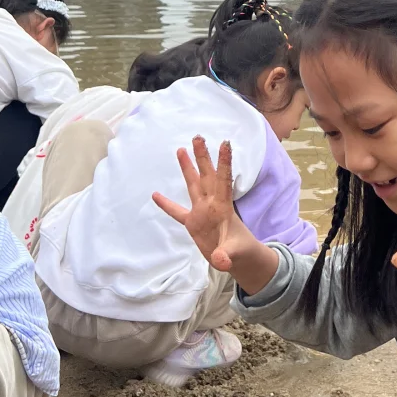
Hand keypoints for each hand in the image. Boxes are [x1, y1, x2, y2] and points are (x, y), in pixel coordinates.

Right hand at [153, 138, 250, 272]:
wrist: (237, 258)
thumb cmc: (240, 251)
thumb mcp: (234, 254)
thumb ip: (226, 255)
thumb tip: (220, 260)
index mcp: (223, 207)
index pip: (224, 181)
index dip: (224, 163)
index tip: (225, 143)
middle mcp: (211, 204)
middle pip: (206, 176)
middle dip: (203, 157)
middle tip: (198, 136)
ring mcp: (201, 212)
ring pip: (193, 185)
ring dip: (187, 168)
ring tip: (180, 149)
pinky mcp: (193, 223)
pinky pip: (177, 212)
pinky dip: (167, 204)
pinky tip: (156, 195)